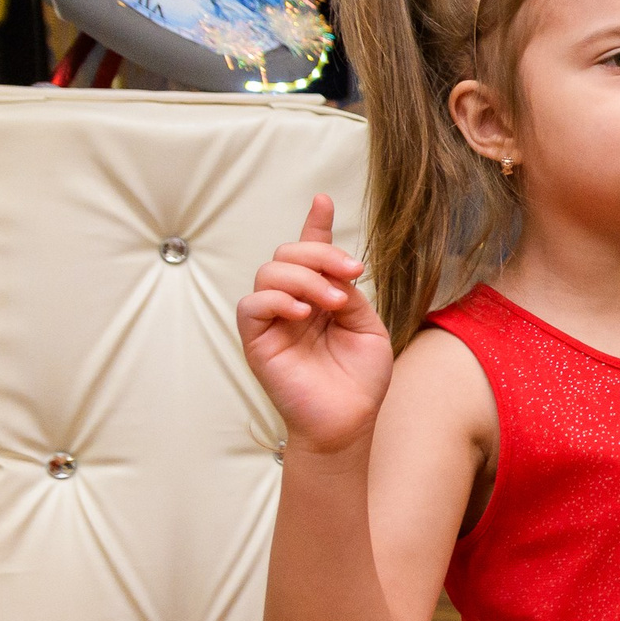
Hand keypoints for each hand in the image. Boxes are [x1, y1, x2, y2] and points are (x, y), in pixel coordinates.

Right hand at [236, 194, 391, 456]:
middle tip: (351, 274)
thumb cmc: (361, 379)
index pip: (311, 254)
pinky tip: (303, 313)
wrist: (349, 420)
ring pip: (270, 273)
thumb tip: (334, 268)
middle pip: (289, 255)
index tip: (322, 200)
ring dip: (305, 278)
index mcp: (321, 297)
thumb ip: (348, 292)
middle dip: (321, 254)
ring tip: (332, 303)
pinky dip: (277, 300)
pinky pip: (251, 305)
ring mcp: (273, 321)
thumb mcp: (367, 327)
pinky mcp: (256, 341)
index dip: (315, 225)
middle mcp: (294, 304)